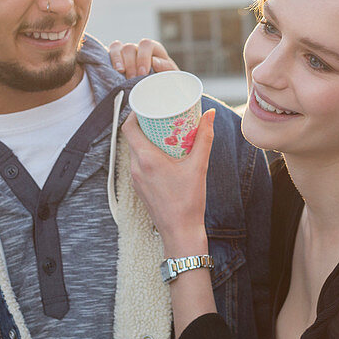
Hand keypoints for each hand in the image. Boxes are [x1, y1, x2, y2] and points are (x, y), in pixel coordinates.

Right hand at [107, 38, 178, 77]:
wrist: (156, 91)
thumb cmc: (165, 82)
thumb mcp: (170, 75)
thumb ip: (167, 68)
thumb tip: (155, 62)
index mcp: (153, 50)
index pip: (146, 45)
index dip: (143, 57)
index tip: (143, 73)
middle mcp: (138, 49)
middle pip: (130, 47)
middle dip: (131, 64)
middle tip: (132, 79)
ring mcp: (125, 53)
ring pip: (118, 48)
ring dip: (118, 60)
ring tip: (121, 73)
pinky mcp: (115, 59)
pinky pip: (109, 52)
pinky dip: (110, 59)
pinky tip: (113, 70)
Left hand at [121, 108, 214, 255]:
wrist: (180, 232)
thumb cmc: (188, 202)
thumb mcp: (199, 166)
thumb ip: (204, 138)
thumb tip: (209, 114)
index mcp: (146, 159)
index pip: (129, 128)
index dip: (135, 114)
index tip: (147, 107)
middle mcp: (136, 168)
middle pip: (132, 138)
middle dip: (145, 125)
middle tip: (161, 117)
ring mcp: (136, 179)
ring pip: (135, 152)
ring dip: (146, 141)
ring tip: (164, 134)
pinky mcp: (140, 188)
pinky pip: (139, 164)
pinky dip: (148, 155)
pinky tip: (164, 156)